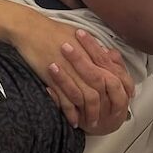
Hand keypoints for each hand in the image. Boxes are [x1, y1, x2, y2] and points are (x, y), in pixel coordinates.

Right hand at [10, 15, 132, 132]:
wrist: (31, 29)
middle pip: (102, 90)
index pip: (114, 76)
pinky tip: (74, 121)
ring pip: (87, 99)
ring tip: (91, 123)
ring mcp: (70, 73)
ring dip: (90, 113)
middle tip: (108, 117)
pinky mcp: (55, 80)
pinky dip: (72, 114)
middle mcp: (84, 64)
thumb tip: (107, 56)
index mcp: (92, 54)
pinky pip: (67, 102)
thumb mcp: (79, 35)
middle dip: (107, 106)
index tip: (121, 101)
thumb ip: (94, 48)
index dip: (119, 91)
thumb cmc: (53, 30)